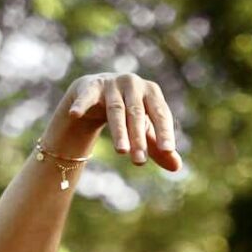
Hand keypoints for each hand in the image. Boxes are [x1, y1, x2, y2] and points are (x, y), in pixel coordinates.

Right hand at [63, 72, 182, 170]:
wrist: (98, 95)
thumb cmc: (129, 114)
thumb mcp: (145, 131)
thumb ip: (159, 148)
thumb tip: (177, 167)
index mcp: (152, 92)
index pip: (160, 114)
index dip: (164, 132)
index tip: (167, 150)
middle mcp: (134, 84)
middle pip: (137, 113)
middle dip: (138, 138)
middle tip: (139, 160)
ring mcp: (112, 83)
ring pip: (116, 110)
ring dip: (119, 131)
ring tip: (122, 151)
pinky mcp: (91, 86)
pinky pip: (86, 97)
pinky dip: (81, 105)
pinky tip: (75, 114)